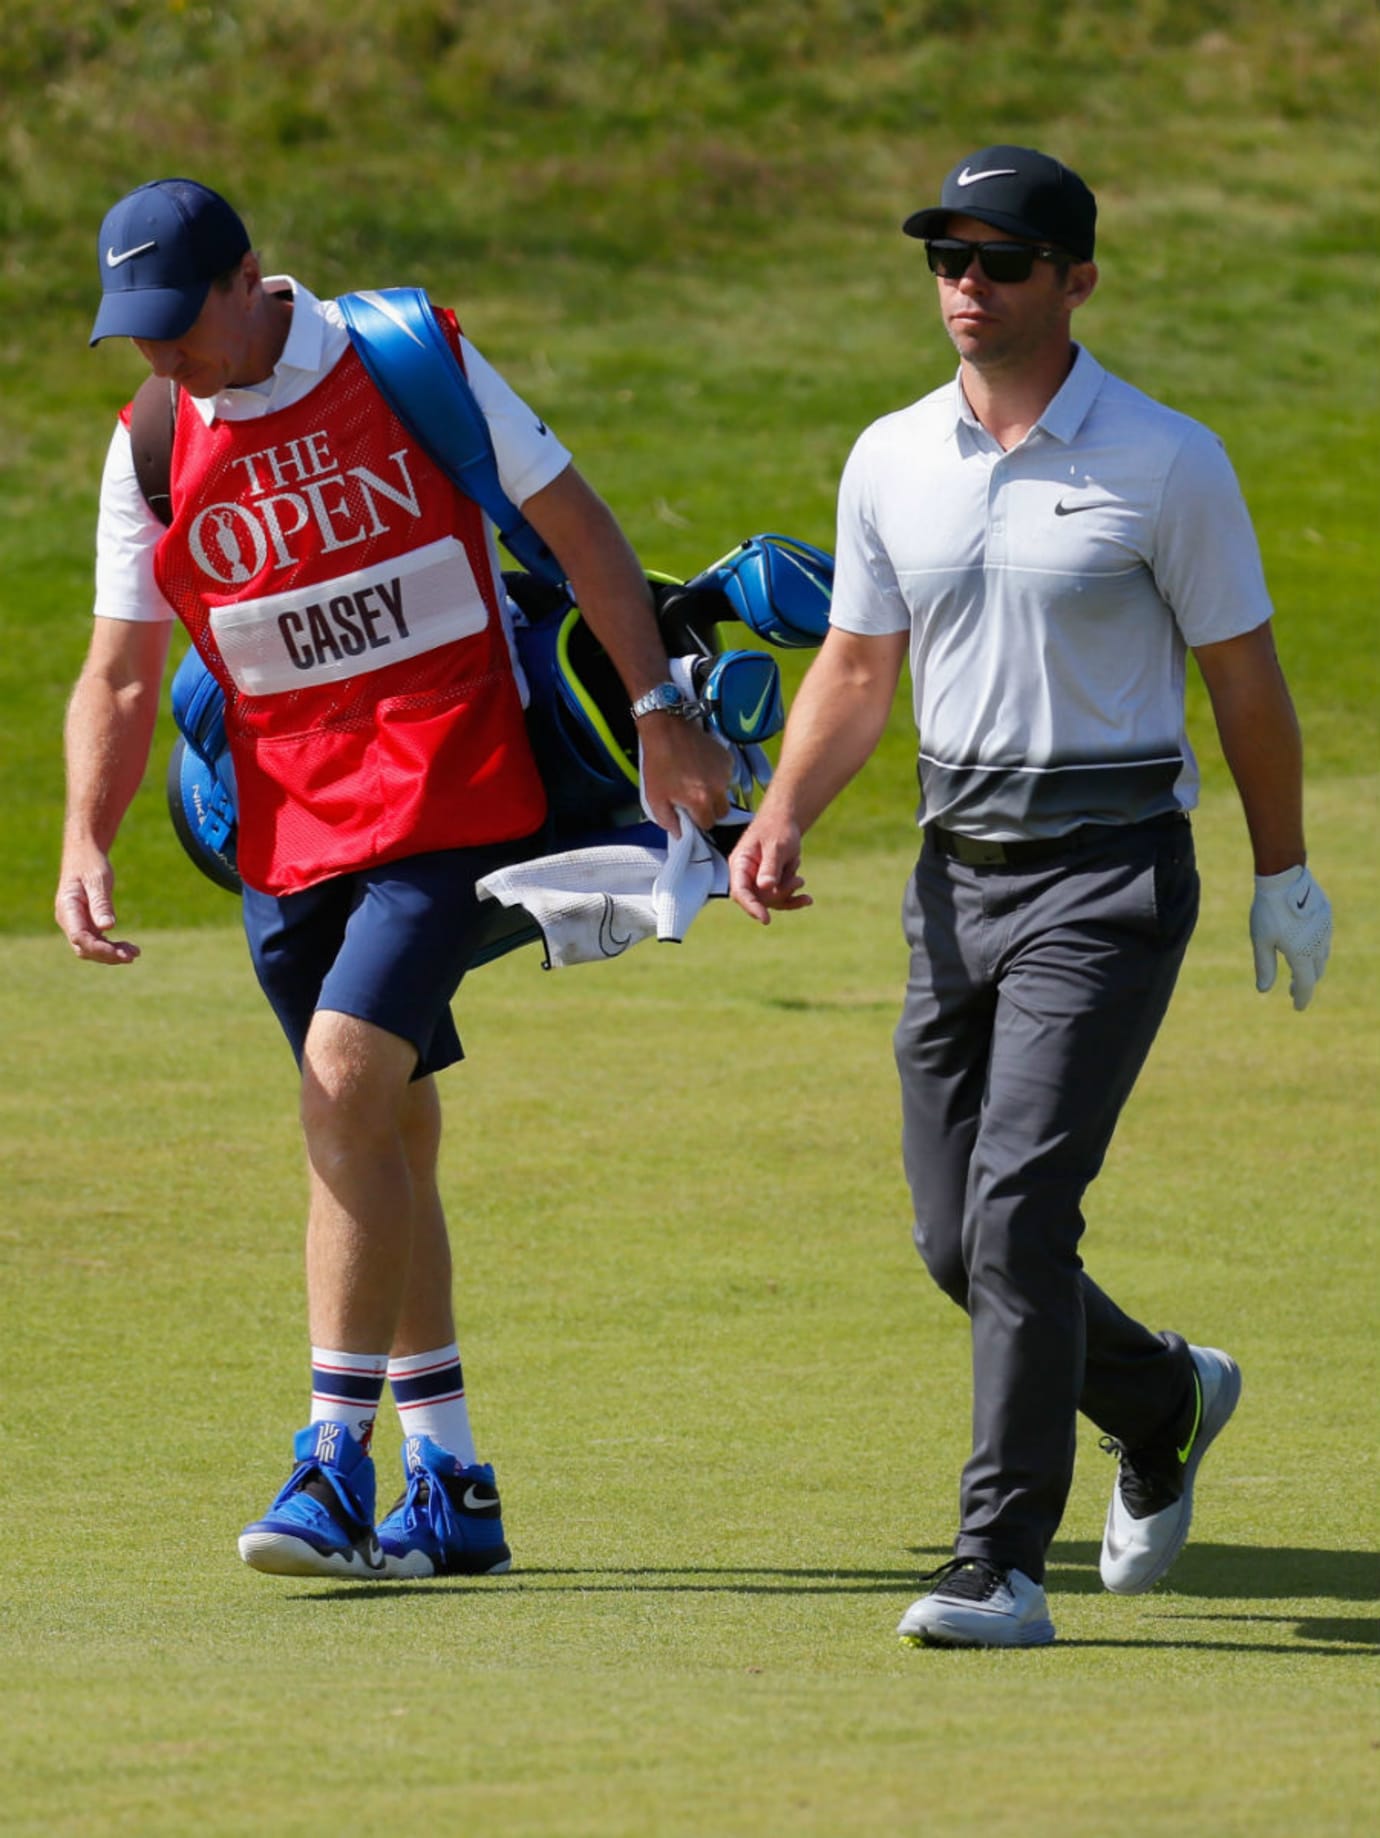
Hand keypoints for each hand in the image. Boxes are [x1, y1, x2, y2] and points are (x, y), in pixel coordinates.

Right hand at [55, 848, 140, 964]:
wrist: (84, 856)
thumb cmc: (90, 864)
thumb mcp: (98, 881)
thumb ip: (101, 904)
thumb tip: (107, 928)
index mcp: (67, 908)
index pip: (79, 936)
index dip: (98, 948)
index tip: (120, 953)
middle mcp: (68, 920)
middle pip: (84, 947)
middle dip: (107, 955)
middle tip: (132, 956)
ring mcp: (76, 923)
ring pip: (91, 948)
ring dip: (112, 953)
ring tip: (135, 953)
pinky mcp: (86, 924)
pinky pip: (97, 941)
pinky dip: (112, 947)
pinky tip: (128, 949)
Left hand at [637, 713, 732, 836]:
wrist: (666, 729)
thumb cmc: (658, 763)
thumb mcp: (654, 798)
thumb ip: (668, 821)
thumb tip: (680, 834)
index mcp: (700, 801)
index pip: (708, 824)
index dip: (698, 822)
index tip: (689, 814)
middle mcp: (718, 789)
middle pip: (722, 812)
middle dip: (710, 810)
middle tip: (694, 800)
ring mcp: (725, 772)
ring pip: (725, 793)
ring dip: (714, 792)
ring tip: (695, 779)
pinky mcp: (727, 758)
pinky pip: (726, 776)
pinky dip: (716, 776)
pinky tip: (701, 767)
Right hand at [729, 811, 811, 924]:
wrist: (785, 822)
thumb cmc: (778, 829)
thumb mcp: (776, 846)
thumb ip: (770, 866)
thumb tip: (765, 887)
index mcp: (740, 864)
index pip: (740, 891)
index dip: (751, 906)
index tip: (765, 919)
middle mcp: (746, 876)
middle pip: (758, 899)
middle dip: (780, 894)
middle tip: (797, 880)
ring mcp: (757, 882)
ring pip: (771, 901)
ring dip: (788, 893)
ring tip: (800, 879)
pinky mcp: (770, 885)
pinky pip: (780, 900)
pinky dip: (794, 899)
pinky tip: (807, 899)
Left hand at [1250, 864, 1330, 1010]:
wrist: (1284, 877)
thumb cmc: (1268, 910)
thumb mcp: (1261, 940)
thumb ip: (1264, 966)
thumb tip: (1264, 990)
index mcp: (1302, 954)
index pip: (1305, 984)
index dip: (1301, 997)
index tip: (1297, 1007)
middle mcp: (1318, 944)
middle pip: (1315, 971)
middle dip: (1305, 983)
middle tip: (1291, 989)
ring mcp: (1325, 929)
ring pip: (1322, 955)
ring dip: (1312, 966)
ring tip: (1299, 969)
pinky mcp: (1326, 915)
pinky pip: (1324, 938)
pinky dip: (1316, 949)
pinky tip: (1305, 945)